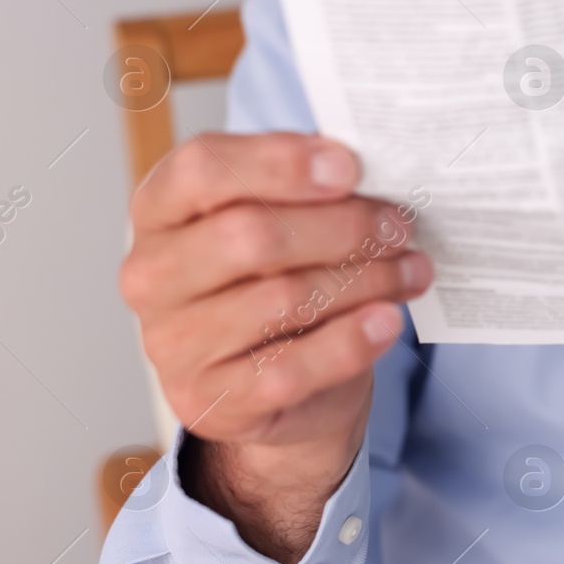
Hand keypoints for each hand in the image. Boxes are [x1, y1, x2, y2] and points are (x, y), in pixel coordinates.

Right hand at [119, 133, 431, 563]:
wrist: (279, 386)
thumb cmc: (277, 280)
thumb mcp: (280, 222)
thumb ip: (302, 190)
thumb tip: (364, 163)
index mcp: (160, 210)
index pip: (202, 168)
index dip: (280, 162)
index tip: (350, 167)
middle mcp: (151, 275)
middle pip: (249, 235)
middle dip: (341, 227)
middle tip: (399, 226)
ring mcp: (172, 344)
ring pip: (281, 300)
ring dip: (364, 281)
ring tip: (413, 271)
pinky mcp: (211, 401)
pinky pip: (290, 369)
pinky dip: (350, 342)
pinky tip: (388, 321)